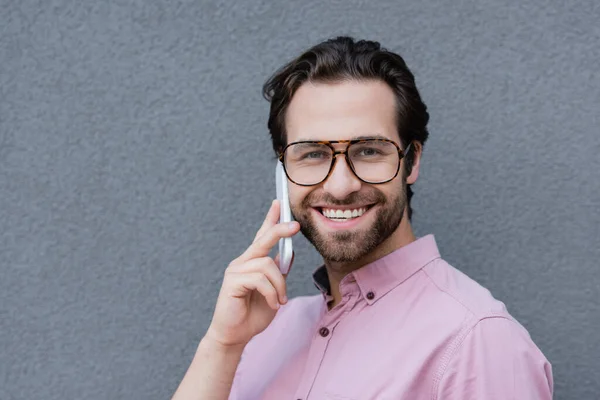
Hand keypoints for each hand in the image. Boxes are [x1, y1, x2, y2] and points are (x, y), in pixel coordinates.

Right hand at [205, 200, 299, 348]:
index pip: (261, 236)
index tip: (278, 203)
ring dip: (279, 285)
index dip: (270, 219)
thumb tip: (287, 255)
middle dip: (279, 230)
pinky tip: (273, 304)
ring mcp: (235, 271)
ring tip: (280, 300)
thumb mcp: (273, 291)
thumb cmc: (252, 315)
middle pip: (262, 240)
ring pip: (267, 265)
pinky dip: (272, 293)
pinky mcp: (232, 282)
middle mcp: (242, 263)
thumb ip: (278, 274)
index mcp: (251, 263)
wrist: (235, 336)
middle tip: (295, 226)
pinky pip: (260, 279)